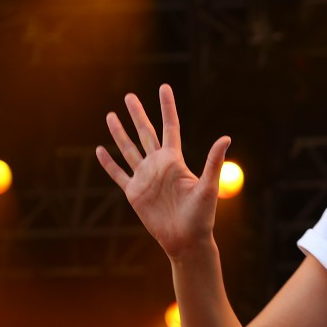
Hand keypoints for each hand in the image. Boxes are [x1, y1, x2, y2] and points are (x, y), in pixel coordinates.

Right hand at [95, 84, 230, 260]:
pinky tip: (100, 150)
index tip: (164, 87)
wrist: (186, 239)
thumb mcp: (208, 186)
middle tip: (129, 95)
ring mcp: (145, 178)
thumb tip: (226, 137)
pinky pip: (118, 174)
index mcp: (175, 160)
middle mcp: (158, 165)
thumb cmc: (202, 215)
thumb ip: (213, 161)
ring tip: (111, 115)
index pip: (170, 127)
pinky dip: (108, 162)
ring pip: (128, 149)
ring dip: (119, 133)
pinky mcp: (134, 193)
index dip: (167, 107)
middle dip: (137, 114)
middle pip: (145, 133)